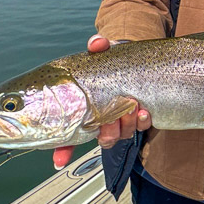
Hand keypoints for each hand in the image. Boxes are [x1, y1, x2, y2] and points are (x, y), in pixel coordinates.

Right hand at [52, 35, 151, 168]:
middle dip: (106, 132)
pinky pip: (139, 127)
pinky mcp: (138, 118)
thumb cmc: (113, 59)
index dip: (62, 150)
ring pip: (119, 135)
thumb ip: (98, 45)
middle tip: (111, 117)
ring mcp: (119, 119)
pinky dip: (142, 121)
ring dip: (124, 125)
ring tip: (131, 106)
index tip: (59, 161)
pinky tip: (144, 112)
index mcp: (83, 107)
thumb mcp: (103, 50)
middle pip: (97, 137)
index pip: (67, 135)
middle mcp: (100, 117)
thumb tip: (97, 43)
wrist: (139, 60)